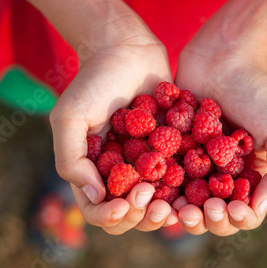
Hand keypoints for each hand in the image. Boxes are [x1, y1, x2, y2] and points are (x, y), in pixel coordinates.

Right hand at [50, 27, 178, 234]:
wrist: (128, 51)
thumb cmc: (93, 82)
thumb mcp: (70, 118)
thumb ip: (71, 159)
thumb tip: (95, 197)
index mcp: (93, 172)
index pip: (98, 211)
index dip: (109, 216)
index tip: (124, 205)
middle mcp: (121, 174)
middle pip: (131, 214)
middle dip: (141, 216)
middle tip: (152, 200)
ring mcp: (148, 164)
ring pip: (158, 203)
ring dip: (165, 209)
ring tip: (174, 204)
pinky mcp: (173, 151)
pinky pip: (182, 179)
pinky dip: (188, 190)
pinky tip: (196, 188)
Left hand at [175, 37, 266, 235]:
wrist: (223, 57)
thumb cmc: (258, 93)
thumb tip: (258, 210)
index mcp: (249, 179)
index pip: (244, 215)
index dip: (237, 219)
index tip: (230, 207)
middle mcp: (221, 178)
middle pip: (211, 216)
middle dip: (204, 220)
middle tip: (195, 211)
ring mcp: (193, 166)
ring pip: (183, 204)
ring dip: (178, 212)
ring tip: (173, 208)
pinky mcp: (169, 152)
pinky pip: (161, 178)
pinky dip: (156, 190)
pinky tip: (152, 191)